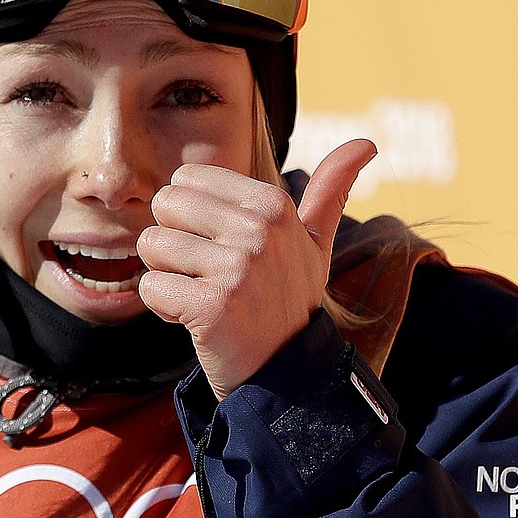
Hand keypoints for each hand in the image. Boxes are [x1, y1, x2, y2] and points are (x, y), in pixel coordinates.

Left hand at [136, 140, 376, 397]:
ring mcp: (237, 268)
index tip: (223, 250)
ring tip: (203, 296)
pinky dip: (163, 307)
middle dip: (174, 242)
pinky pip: (150, 287)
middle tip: (208, 274)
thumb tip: (366, 141)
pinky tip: (196, 320)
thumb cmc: (289, 301)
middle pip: (164, 206)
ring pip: (151, 245)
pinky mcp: (213, 305)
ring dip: (167, 275)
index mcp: (273, 205)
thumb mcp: (315, 244)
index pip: (185, 180)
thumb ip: (330, 190)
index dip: (193, 217)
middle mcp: (258, 231)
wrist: (289, 377)